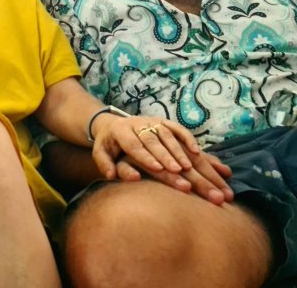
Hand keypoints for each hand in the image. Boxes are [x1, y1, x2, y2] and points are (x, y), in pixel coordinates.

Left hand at [92, 115, 232, 203]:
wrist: (111, 124)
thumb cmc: (108, 145)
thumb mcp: (99, 153)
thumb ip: (104, 164)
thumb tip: (111, 176)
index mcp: (120, 130)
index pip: (134, 145)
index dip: (146, 156)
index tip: (158, 168)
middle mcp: (137, 123)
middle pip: (153, 140)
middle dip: (166, 155)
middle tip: (177, 171)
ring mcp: (150, 121)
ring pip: (166, 134)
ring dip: (178, 150)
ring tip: (187, 167)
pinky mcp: (161, 121)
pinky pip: (176, 127)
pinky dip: (187, 138)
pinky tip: (196, 152)